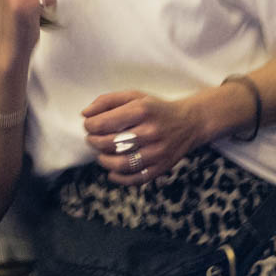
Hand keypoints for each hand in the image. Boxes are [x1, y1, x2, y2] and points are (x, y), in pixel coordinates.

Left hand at [80, 89, 210, 185]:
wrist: (190, 123)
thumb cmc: (156, 109)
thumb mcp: (135, 96)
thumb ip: (107, 101)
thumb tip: (85, 113)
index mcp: (142, 110)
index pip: (104, 123)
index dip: (90, 126)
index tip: (89, 125)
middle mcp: (150, 131)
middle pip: (110, 144)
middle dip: (94, 142)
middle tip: (93, 139)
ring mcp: (157, 152)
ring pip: (121, 164)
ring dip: (104, 160)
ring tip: (101, 154)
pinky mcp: (161, 167)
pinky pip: (135, 179)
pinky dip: (118, 178)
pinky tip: (112, 171)